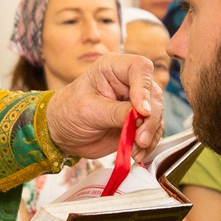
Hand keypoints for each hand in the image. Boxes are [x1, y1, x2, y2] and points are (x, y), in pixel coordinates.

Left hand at [44, 54, 163, 164]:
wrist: (63, 134)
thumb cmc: (68, 113)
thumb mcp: (89, 111)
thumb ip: (117, 112)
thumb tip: (143, 116)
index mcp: (113, 67)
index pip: (140, 68)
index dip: (144, 89)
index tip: (142, 111)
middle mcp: (129, 81)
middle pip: (154, 94)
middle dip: (150, 119)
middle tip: (140, 139)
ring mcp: (136, 101)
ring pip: (157, 114)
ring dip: (150, 134)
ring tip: (135, 148)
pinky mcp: (139, 121)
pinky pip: (153, 130)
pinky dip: (148, 144)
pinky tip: (136, 153)